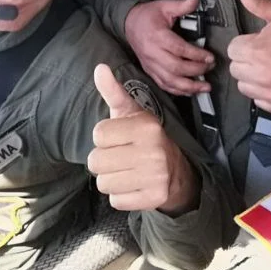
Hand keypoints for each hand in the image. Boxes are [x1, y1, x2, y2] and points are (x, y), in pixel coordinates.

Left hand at [88, 65, 199, 213]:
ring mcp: (155, 175)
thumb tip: (99, 68)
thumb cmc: (144, 138)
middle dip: (104, 160)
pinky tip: (134, 185)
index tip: (120, 138)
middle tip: (121, 157)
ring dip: (111, 179)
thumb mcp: (130, 112)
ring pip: (104, 183)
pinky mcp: (155, 198)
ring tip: (127, 171)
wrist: (174, 171)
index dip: (105, 137)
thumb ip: (113, 92)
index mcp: (146, 126)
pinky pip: (116, 201)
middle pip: (96, 161)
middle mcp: (153, 150)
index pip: (98, 134)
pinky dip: (121, 196)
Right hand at [124, 0, 213, 95]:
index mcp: (158, 36)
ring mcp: (150, 64)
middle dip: (196, 70)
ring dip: (189, 87)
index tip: (210, 57)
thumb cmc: (149, 15)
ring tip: (206, 87)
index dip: (196, 55)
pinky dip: (178, 91)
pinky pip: (164, 85)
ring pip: (170, 81)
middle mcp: (153, 53)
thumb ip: (181, 5)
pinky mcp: (150, 71)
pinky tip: (191, 91)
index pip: (179, 49)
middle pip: (176, 67)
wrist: (129, 24)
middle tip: (210, 68)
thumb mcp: (164, 6)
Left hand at [228, 0, 270, 115]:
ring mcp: (269, 94)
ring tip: (270, 69)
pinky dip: (266, 94)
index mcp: (255, 51)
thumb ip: (259, 3)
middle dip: (247, 61)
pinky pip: (260, 102)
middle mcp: (258, 76)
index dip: (245, 43)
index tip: (258, 42)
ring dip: (253, 79)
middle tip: (265, 55)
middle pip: (236, 69)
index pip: (232, 50)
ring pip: (245, 87)